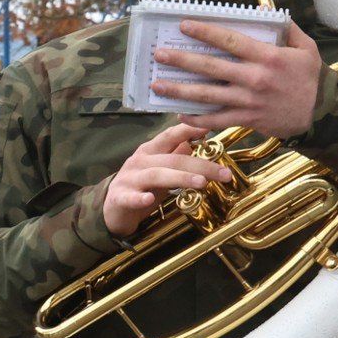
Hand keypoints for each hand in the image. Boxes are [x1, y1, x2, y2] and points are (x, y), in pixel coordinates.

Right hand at [102, 124, 230, 237]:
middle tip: (224, 174)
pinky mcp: (120, 197)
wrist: (113, 209)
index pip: (170, 136)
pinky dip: (139, 198)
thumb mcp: (161, 168)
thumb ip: (176, 154)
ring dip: (180, 177)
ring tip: (201, 182)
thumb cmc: (141, 186)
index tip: (208, 127)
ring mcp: (129, 179)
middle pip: (172, 159)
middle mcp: (139, 161)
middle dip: (200, 165)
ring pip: (157, 175)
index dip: (188, 130)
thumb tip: (198, 139)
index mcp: (150, 151)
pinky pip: (130, 197)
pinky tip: (149, 199)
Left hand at [151, 20, 323, 137]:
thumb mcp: (306, 48)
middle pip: (211, 67)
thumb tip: (264, 11)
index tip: (183, 25)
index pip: (230, 41)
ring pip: (207, 95)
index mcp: (268, 57)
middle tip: (160, 54)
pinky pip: (216, 119)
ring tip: (157, 84)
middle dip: (181, 60)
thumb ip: (287, 29)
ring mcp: (248, 101)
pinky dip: (196, 118)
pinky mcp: (247, 119)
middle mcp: (254, 78)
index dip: (205, 32)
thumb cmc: (311, 79)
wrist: (321, 114)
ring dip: (179, 90)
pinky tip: (178, 112)